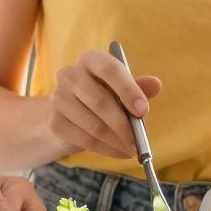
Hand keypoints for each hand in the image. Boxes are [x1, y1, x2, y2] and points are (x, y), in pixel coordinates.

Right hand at [45, 49, 161, 161]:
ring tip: (131, 149)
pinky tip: (117, 151)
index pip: (110, 69)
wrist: (69, 115)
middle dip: (124, 126)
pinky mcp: (54, 122)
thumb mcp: (122, 90)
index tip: (143, 111)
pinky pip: (84, 139)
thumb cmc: (103, 97)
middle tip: (139, 142)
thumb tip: (156, 84)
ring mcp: (58, 98)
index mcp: (91, 59)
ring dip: (117, 141)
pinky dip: (105, 149)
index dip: (128, 90)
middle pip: (101, 102)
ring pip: (94, 125)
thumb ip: (138, 87)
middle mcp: (70, 74)